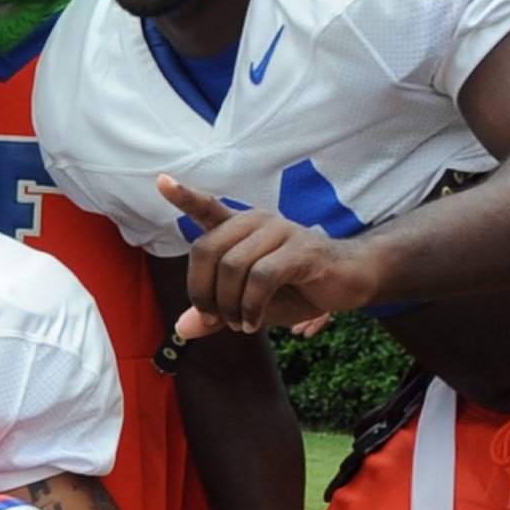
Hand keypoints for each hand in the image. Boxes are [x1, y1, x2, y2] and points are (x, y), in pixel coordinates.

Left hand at [158, 174, 377, 338]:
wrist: (348, 282)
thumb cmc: (295, 289)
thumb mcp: (247, 305)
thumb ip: (215, 313)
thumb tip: (183, 328)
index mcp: (240, 228)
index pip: (207, 207)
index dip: (184, 196)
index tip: (161, 181)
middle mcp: (257, 222)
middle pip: (207, 250)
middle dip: (201, 292)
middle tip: (213, 318)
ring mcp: (281, 231)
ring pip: (232, 267)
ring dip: (229, 306)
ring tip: (240, 324)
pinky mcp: (302, 250)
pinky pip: (261, 278)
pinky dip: (250, 307)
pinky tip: (253, 322)